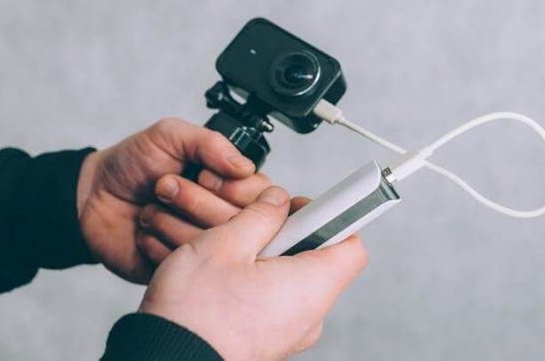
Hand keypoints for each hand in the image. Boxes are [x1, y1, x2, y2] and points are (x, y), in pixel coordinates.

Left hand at [76, 118, 271, 283]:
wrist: (90, 198)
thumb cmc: (132, 164)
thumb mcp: (169, 136)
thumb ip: (210, 143)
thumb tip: (244, 166)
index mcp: (231, 185)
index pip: (262, 196)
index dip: (232, 188)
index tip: (202, 175)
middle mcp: (224, 216)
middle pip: (240, 223)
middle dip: (195, 200)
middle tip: (164, 185)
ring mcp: (205, 246)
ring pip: (214, 246)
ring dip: (173, 221)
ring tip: (151, 206)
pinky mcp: (183, 269)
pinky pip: (187, 266)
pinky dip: (160, 244)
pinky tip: (145, 230)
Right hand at [138, 186, 367, 359]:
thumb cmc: (193, 313)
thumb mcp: (224, 245)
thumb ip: (260, 217)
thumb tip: (277, 202)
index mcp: (309, 287)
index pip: (351, 246)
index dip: (332, 219)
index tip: (305, 208)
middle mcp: (308, 316)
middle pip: (320, 261)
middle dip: (291, 236)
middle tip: (258, 229)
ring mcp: (290, 333)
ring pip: (295, 281)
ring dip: (270, 259)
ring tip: (234, 256)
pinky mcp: (270, 342)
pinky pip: (278, 302)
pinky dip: (260, 283)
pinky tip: (228, 278)